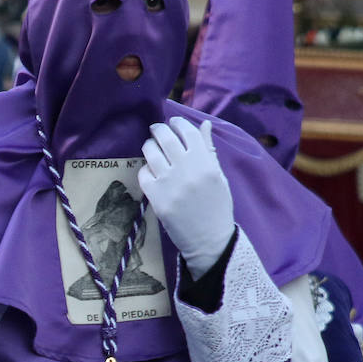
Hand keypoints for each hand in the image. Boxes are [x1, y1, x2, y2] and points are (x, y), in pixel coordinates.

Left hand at [139, 117, 234, 278]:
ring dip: (149, 146)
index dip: (178, 123)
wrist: (208, 239)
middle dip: (159, 130)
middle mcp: (187, 170)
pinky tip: (151, 171)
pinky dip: (145, 169)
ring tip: (152, 148)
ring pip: (151, 153)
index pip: (188, 132)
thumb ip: (208, 150)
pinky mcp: (156, 197)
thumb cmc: (217, 206)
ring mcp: (169, 184)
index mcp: (206, 163)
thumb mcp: (218, 176)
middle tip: (157, 130)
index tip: (173, 122)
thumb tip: (204, 124)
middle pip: (166, 138)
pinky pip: (143, 174)